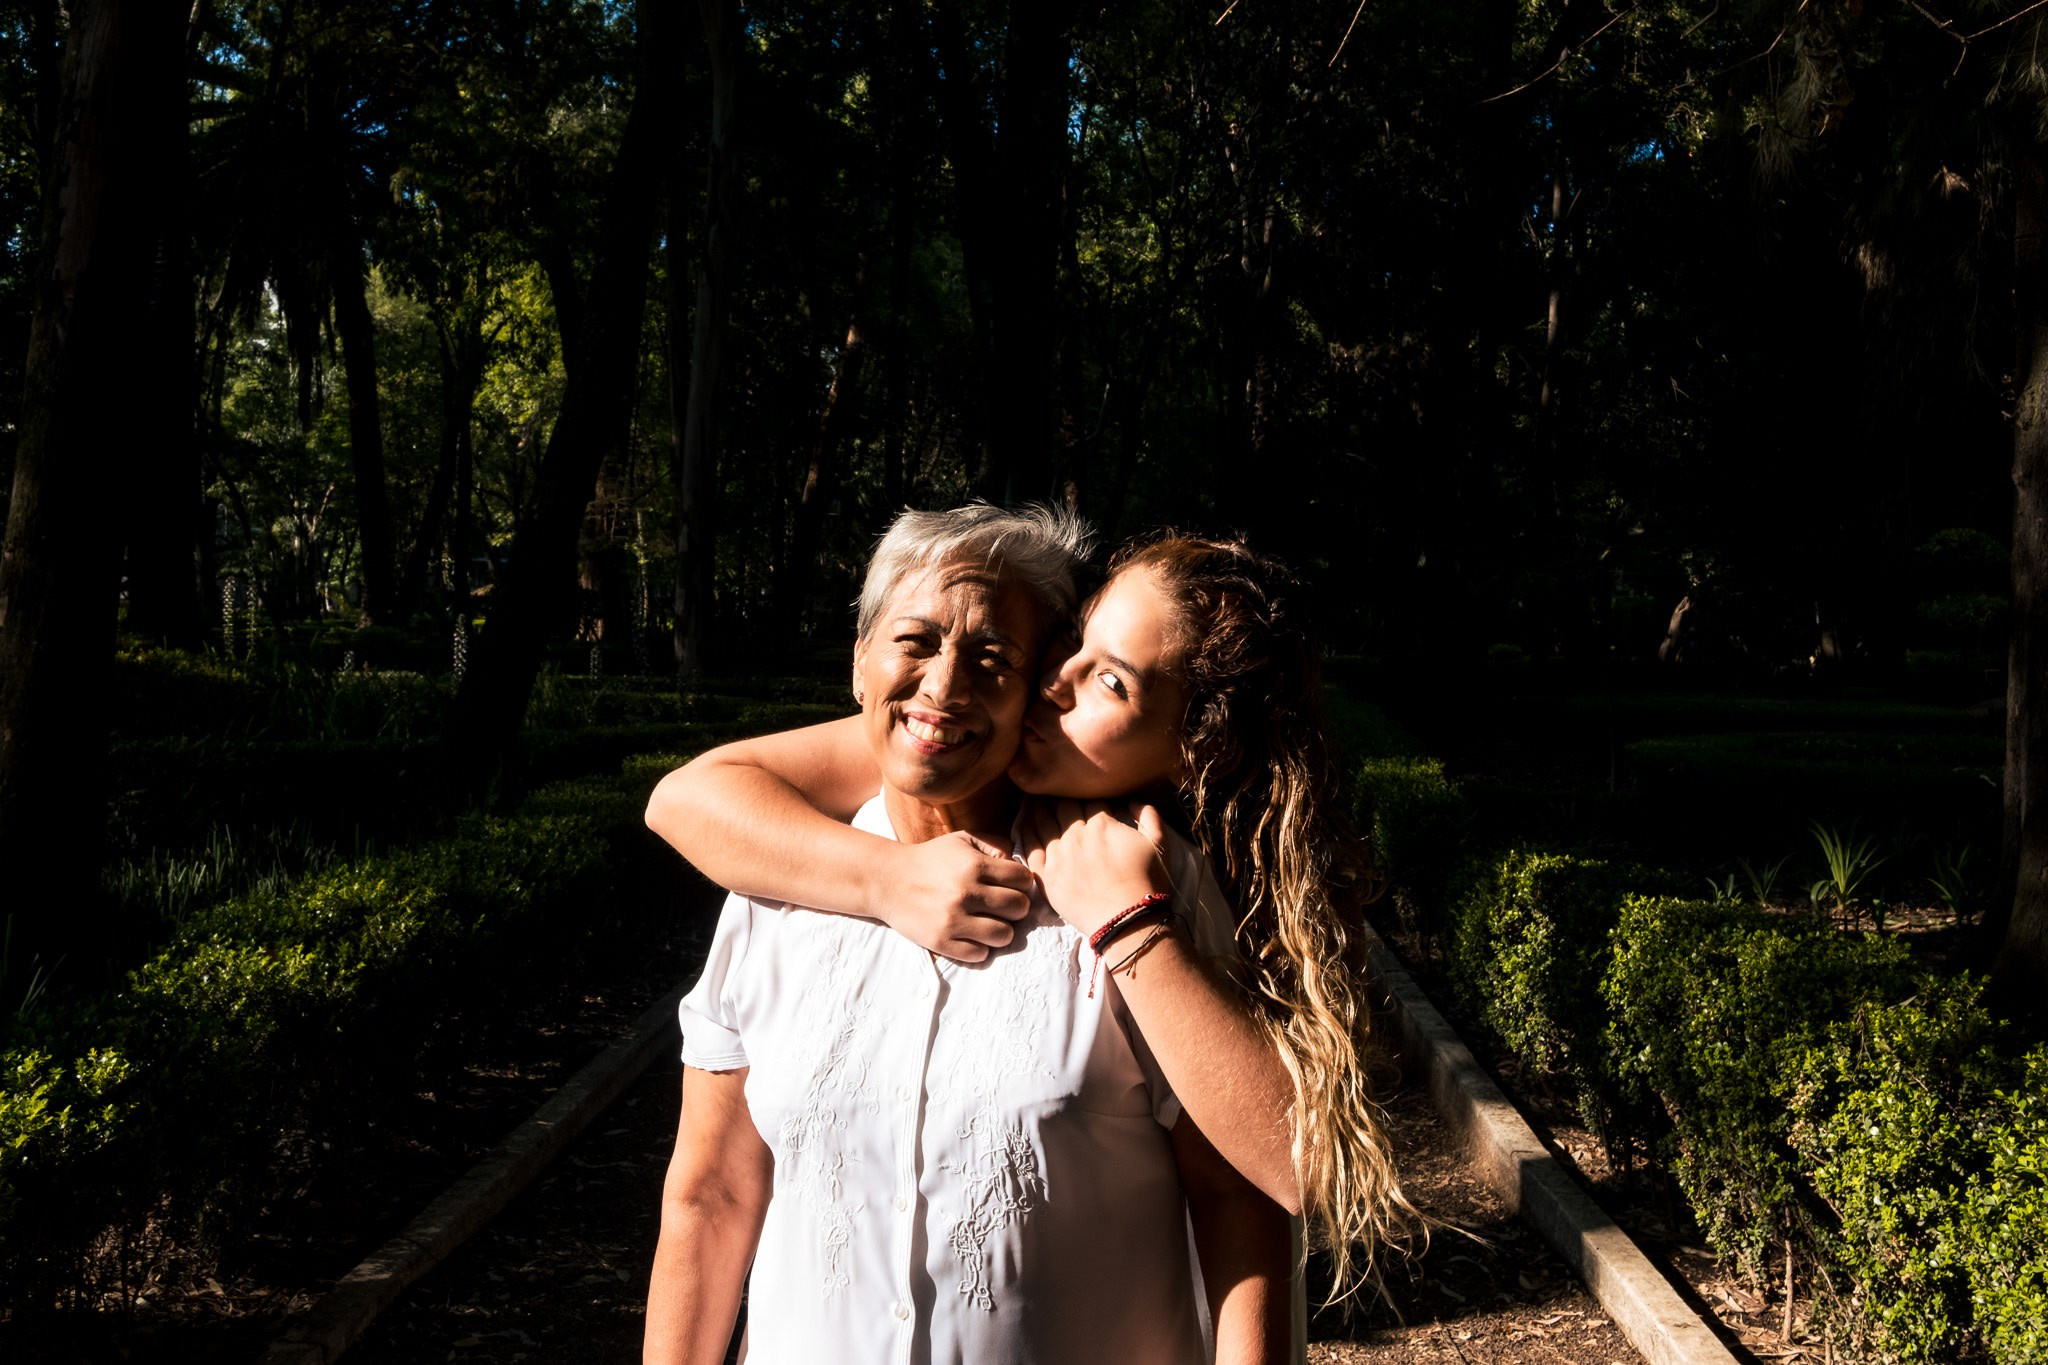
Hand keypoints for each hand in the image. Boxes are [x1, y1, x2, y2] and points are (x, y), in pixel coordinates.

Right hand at [875, 831, 1034, 961]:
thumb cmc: (930, 859)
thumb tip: (1018, 861)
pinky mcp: (940, 941)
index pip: (1023, 880)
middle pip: (1019, 908)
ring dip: (1002, 931)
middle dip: (1016, 908)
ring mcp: (953, 919)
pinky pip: (979, 954)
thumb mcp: (961, 840)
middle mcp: (965, 892)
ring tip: (991, 924)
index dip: (1023, 883)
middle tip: (1003, 907)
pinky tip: (973, 936)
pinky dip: (980, 948)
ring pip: (1004, 935)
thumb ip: (993, 844)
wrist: (887, 880)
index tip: (1012, 886)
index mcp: (974, 865)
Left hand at [1019, 796, 1171, 936]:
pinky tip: (1023, 823)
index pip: (1091, 798)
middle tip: (1050, 786)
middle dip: (1059, 794)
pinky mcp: (1045, 875)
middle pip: (1063, 806)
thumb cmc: (1147, 883)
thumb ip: (1149, 816)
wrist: (1127, 920)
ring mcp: (1058, 854)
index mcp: (1102, 824)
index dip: (1088, 793)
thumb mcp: (1160, 844)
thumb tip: (1133, 800)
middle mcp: (1076, 835)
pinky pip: (1030, 847)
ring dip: (1038, 806)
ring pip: (1042, 821)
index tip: (1083, 791)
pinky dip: (1025, 831)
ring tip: (1032, 797)